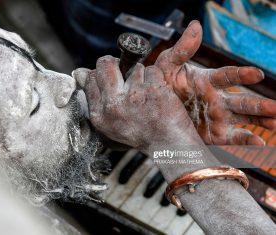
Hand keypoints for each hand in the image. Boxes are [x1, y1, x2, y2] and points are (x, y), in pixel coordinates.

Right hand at [73, 57, 201, 149]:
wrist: (167, 146)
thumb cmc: (140, 134)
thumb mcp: (109, 124)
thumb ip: (94, 98)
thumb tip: (80, 72)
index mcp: (100, 115)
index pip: (91, 78)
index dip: (102, 73)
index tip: (113, 77)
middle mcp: (114, 105)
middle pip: (106, 64)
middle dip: (115, 63)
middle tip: (126, 72)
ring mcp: (134, 96)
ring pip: (133, 67)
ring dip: (141, 75)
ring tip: (146, 94)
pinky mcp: (154, 89)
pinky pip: (152, 70)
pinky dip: (156, 78)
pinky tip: (158, 94)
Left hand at [155, 20, 275, 144]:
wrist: (153, 109)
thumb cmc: (162, 85)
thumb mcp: (168, 66)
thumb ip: (182, 50)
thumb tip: (196, 26)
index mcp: (207, 81)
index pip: (228, 76)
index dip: (242, 75)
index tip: (256, 74)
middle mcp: (216, 99)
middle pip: (242, 101)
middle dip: (260, 104)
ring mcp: (217, 117)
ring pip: (243, 118)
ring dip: (260, 121)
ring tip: (274, 123)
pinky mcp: (213, 134)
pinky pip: (231, 139)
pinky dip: (245, 141)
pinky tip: (258, 143)